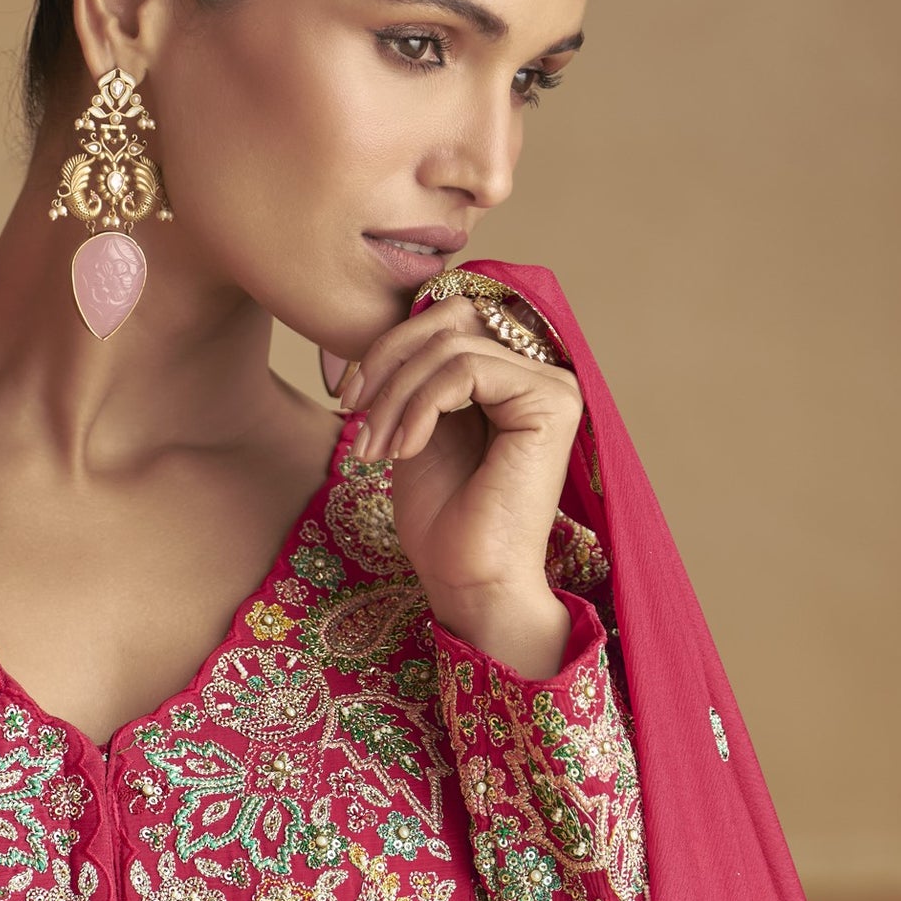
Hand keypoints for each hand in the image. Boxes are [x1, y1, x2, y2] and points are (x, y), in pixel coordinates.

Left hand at [339, 291, 584, 678]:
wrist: (468, 581)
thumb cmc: (443, 520)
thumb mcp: (416, 427)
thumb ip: (416, 374)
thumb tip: (390, 322)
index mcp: (511, 374)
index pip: (447, 320)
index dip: (389, 347)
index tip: (348, 397)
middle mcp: (541, 372)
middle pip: (449, 319)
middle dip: (386, 361)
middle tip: (350, 411)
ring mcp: (552, 385)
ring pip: (450, 347)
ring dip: (395, 397)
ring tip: (372, 448)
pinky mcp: (552, 403)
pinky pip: (466, 369)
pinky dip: (420, 406)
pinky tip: (403, 451)